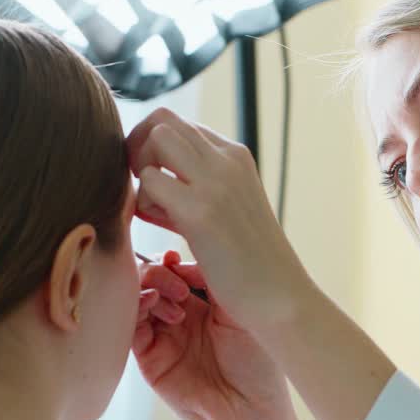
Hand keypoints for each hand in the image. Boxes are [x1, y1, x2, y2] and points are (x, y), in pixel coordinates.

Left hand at [127, 108, 318, 336]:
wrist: (281, 298)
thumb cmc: (250, 264)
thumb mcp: (227, 211)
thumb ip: (193, 188)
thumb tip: (152, 179)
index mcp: (235, 157)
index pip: (179, 125)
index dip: (157, 152)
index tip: (162, 188)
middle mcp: (227, 160)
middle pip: (162, 120)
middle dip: (138, 150)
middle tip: (145, 192)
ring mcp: (216, 183)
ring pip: (155, 139)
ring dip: (142, 173)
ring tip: (157, 211)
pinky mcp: (202, 212)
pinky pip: (150, 181)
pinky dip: (145, 203)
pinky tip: (164, 229)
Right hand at [133, 250, 292, 419]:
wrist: (250, 409)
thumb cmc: (257, 362)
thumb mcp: (238, 308)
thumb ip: (209, 278)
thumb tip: (176, 257)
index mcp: (205, 302)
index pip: (175, 268)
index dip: (172, 260)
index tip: (177, 257)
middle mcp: (181, 316)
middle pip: (151, 278)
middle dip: (160, 272)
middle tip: (180, 286)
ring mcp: (163, 336)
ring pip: (137, 297)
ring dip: (150, 287)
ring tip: (176, 300)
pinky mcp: (149, 358)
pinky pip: (130, 326)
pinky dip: (136, 308)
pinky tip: (153, 304)